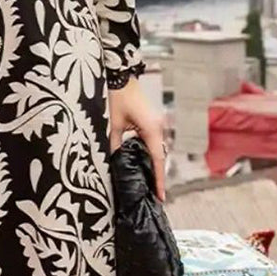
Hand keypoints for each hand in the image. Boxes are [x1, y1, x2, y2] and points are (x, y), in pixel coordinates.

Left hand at [108, 76, 166, 201]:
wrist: (123, 80)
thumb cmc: (119, 99)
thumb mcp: (115, 125)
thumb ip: (116, 145)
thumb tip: (115, 160)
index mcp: (151, 130)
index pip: (157, 159)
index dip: (159, 179)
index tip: (161, 195)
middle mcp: (159, 128)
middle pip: (160, 157)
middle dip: (157, 175)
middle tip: (155, 194)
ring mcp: (158, 125)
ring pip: (159, 150)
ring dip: (155, 165)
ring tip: (151, 183)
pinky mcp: (154, 122)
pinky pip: (156, 142)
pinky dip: (152, 154)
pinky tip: (146, 164)